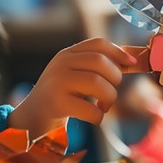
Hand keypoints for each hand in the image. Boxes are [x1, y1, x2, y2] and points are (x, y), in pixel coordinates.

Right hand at [8, 38, 136, 138]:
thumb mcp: (76, 76)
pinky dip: (99, 116)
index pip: (98, 43)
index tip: (131, 64)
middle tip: (110, 93)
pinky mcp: (57, 103)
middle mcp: (61, 64)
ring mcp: (57, 82)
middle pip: (101, 62)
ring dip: (109, 99)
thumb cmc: (61, 97)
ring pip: (98, 84)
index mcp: (67, 54)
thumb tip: (132, 60)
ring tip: (103, 107)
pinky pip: (91, 109)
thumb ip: (98, 68)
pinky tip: (93, 117)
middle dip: (114, 79)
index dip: (119, 52)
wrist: (30, 118)